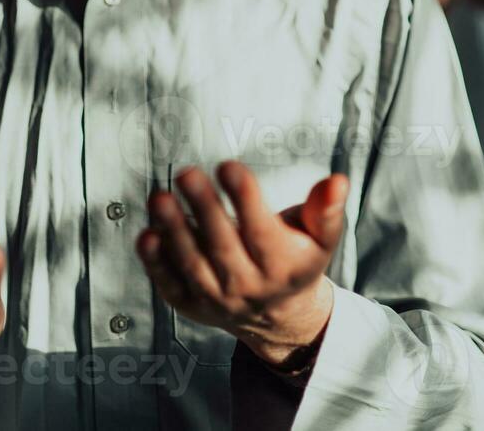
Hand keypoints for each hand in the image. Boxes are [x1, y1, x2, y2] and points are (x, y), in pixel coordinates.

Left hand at [137, 161, 347, 369]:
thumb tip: (337, 181)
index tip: (229, 166)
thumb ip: (325, 210)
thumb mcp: (318, 239)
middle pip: (222, 245)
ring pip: (192, 264)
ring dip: (174, 231)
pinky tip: (146, 234)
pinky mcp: (190, 304)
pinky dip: (155, 262)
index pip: (261, 230)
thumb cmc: (294, 260)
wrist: (277, 317)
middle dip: (204, 208)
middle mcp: (248, 285)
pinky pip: (170, 283)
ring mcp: (216, 298)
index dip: (245, 197)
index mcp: (282, 266)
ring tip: (160, 198)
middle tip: (187, 173)